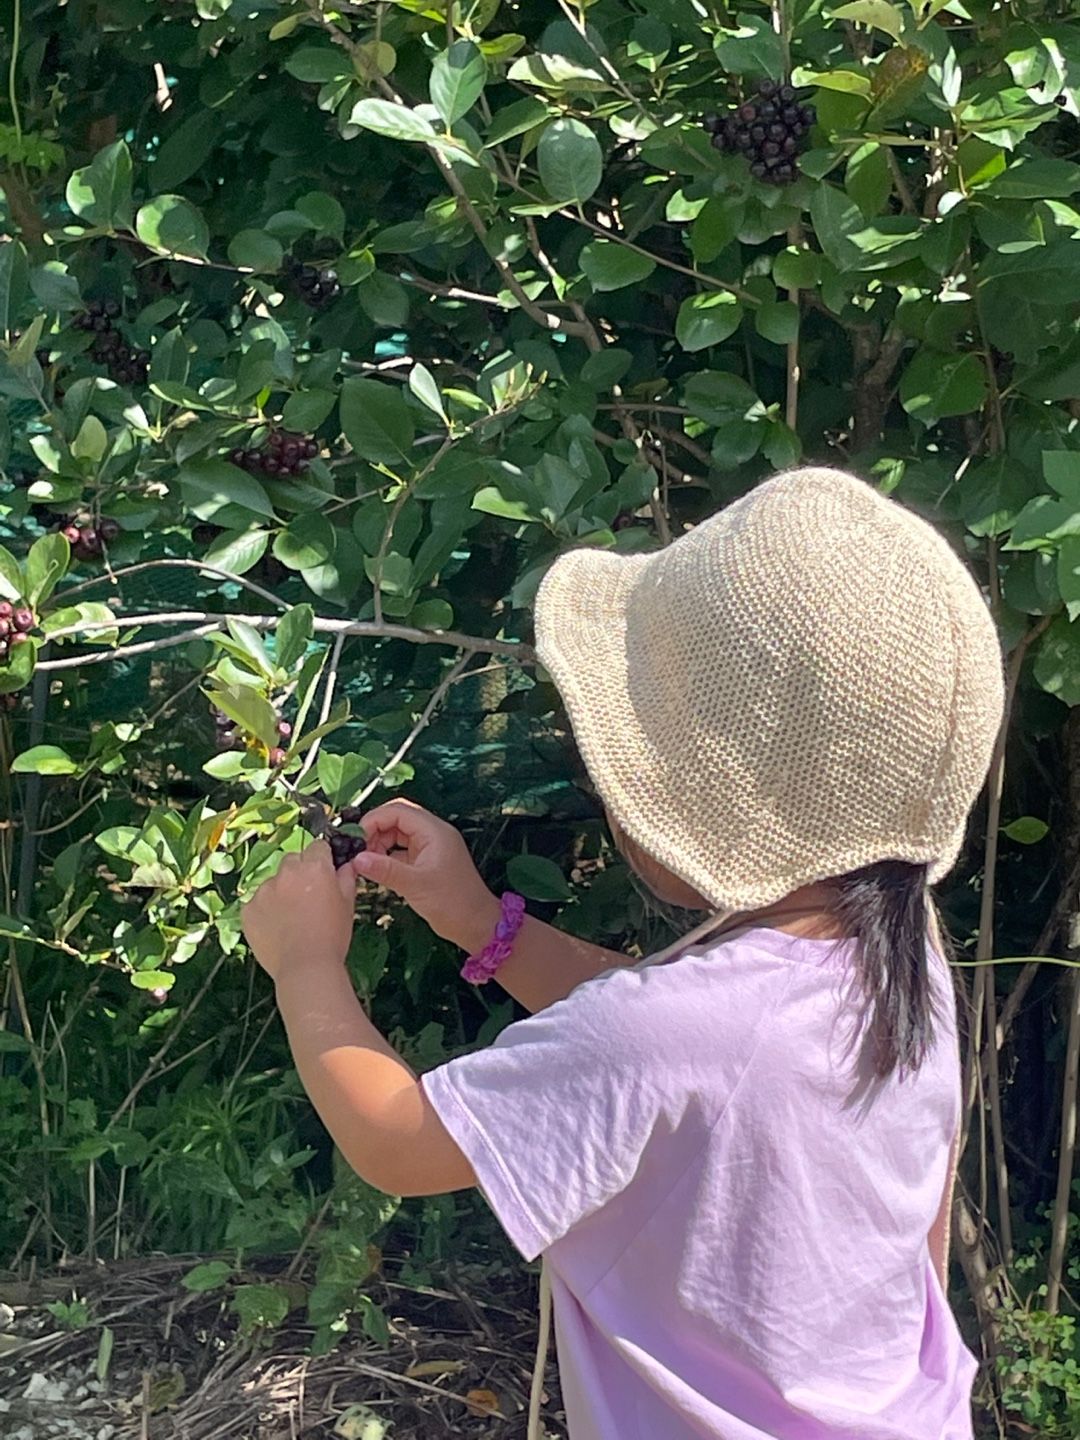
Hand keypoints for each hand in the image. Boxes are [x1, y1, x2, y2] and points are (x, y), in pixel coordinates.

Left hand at [242, 840, 357, 983]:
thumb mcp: (348, 905)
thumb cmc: (332, 938)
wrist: (305, 968)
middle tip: (307, 897)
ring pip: (273, 882)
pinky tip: (277, 928)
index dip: (321, 859)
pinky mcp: (248, 909)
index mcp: (315, 868)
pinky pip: (256, 902)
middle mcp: (287, 873)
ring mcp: (264, 891)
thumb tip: (346, 865)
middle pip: (292, 860)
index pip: (317, 846)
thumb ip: (346, 878)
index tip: (323, 872)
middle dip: (299, 873)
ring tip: (291, 919)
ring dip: (281, 892)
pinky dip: (265, 911)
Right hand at [348, 799, 498, 952]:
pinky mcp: (426, 861)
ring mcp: (430, 847)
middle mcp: (432, 834)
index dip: (374, 820)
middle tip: (358, 850)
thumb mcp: (415, 885)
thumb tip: (356, 859)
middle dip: (375, 831)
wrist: (475, 924)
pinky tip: (377, 870)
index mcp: (434, 831)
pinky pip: (402, 850)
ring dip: (380, 844)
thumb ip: (385, 870)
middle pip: (397, 819)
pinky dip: (387, 856)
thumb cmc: (452, 903)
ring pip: (398, 834)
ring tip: (366, 863)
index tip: (355, 838)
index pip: (398, 811)